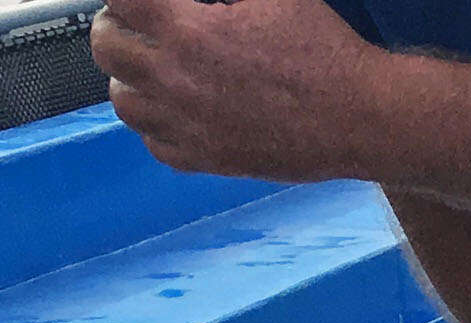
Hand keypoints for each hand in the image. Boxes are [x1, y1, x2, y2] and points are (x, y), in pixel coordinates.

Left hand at [94, 0, 403, 181]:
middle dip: (119, 27)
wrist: (365, 118)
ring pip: (122, 101)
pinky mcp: (209, 159)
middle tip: (141, 25)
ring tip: (156, 72)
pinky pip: (156, 145)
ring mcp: (188, 125)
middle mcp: (175, 79)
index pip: (120, 0)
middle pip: (106, 47)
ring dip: (132, 79)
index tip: (144, 0)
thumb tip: (207, 0)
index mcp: (187, 30)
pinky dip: (159, 126)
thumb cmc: (327, 52)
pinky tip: (181, 112)